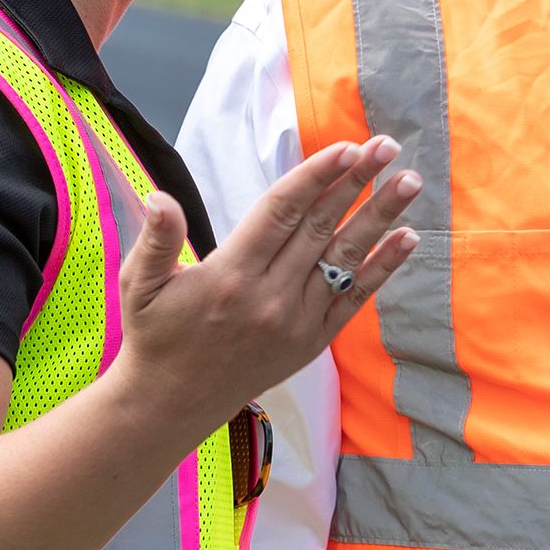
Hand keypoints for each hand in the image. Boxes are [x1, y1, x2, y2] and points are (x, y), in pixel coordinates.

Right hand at [111, 137, 421, 437]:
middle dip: (357, 182)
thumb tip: (159, 197)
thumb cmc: (155, 335)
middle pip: (321, 227)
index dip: (315, 177)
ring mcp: (296, 322)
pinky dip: (383, 269)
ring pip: (345, 259)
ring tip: (410, 182)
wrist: (172, 404)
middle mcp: (270, 298)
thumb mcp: (139, 284)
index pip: (281, 213)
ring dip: (381, 218)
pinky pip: (354, 299)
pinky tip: (408, 238)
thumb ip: (157, 239)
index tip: (346, 147)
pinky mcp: (312, 342)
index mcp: (229, 275)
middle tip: (387, 145)